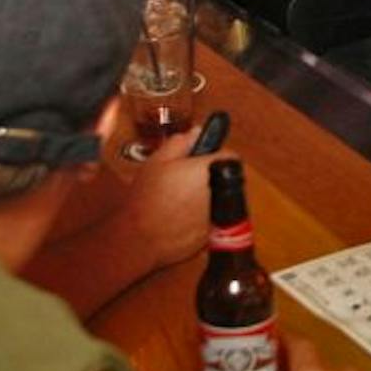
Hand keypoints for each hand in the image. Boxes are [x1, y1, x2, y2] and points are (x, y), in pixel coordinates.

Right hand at [120, 129, 235, 272]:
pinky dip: (202, 216)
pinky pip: (212, 219)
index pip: (230, 156)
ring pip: (221, 199)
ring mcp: (218, 215)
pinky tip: (180, 217)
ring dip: (208, 195)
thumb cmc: (146, 198)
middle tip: (186, 178)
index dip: (216, 154)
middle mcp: (220, 193)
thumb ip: (180, 143)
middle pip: (226, 178)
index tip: (203, 157)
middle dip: (212, 175)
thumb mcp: (157, 161)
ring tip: (181, 199)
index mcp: (209, 170)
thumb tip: (197, 132)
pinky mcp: (213, 235)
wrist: (140, 238)